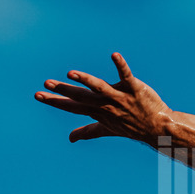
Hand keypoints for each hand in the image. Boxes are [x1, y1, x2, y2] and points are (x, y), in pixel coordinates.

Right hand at [35, 52, 171, 143]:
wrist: (157, 128)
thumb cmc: (131, 126)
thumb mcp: (106, 129)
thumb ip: (87, 132)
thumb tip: (70, 138)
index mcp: (97, 112)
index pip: (72, 107)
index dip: (55, 101)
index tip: (37, 95)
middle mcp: (106, 105)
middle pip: (82, 97)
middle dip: (64, 91)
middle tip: (47, 83)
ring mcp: (120, 96)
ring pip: (100, 87)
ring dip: (86, 80)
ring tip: (71, 74)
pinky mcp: (134, 88)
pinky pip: (126, 75)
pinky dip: (121, 65)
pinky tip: (114, 55)